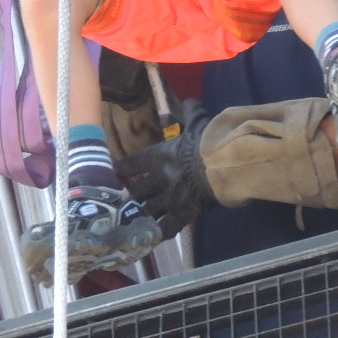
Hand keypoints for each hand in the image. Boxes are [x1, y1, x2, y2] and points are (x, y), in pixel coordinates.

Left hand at [116, 102, 216, 239]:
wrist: (224, 165)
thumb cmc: (210, 141)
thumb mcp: (197, 120)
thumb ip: (188, 110)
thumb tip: (187, 100)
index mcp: (160, 157)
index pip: (132, 163)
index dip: (121, 167)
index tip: (113, 171)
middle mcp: (160, 179)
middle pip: (136, 191)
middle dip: (128, 195)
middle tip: (118, 200)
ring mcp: (171, 199)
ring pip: (148, 211)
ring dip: (139, 214)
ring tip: (129, 220)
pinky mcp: (184, 214)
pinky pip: (167, 228)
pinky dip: (159, 232)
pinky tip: (151, 237)